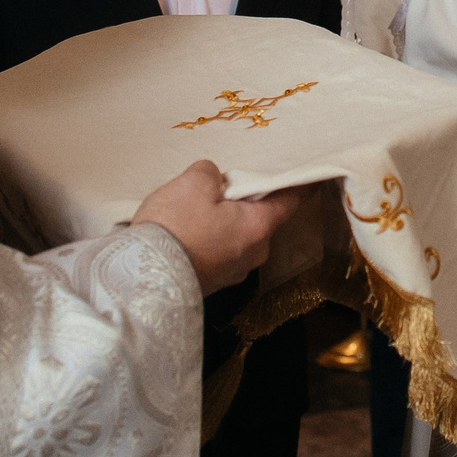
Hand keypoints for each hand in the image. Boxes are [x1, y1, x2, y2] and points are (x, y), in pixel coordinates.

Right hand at [131, 160, 304, 292]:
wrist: (142, 279)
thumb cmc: (174, 228)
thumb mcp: (192, 183)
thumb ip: (210, 173)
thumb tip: (213, 181)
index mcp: (258, 227)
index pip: (290, 201)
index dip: (300, 185)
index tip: (314, 176)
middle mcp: (253, 254)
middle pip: (260, 218)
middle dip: (246, 202)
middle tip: (222, 186)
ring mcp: (233, 273)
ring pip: (238, 236)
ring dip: (225, 221)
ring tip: (194, 210)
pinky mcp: (212, 283)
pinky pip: (219, 252)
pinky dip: (210, 239)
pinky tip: (185, 231)